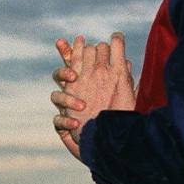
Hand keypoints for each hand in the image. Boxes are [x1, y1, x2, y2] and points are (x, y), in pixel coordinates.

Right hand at [49, 32, 135, 160]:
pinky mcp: (64, 126)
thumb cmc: (120, 115)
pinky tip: (76, 124)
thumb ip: (124, 75)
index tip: (80, 40)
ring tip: (82, 106)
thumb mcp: (125, 93)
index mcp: (88, 81)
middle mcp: (75, 92)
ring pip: (55, 96)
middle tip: (75, 76)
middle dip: (65, 71)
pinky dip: (65, 121)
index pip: (77, 61)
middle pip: (61, 75)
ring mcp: (67, 109)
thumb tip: (128, 62)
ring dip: (67, 99)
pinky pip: (57, 121)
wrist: (112, 143)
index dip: (74, 49)